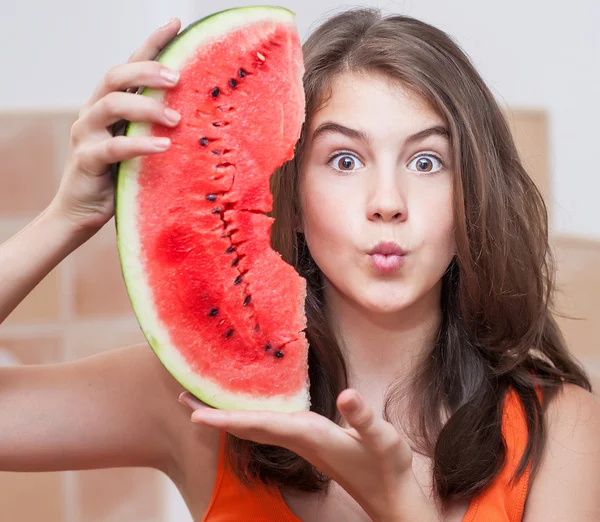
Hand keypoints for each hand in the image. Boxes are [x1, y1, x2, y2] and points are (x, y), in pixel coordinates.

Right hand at [50, 17, 182, 232]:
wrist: (83, 212)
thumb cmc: (119, 178)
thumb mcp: (142, 147)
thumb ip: (157, 129)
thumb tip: (200, 117)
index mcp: (111, 104)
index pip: (131, 65)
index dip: (151, 43)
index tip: (176, 23)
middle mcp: (95, 111)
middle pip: (117, 75)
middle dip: (147, 70)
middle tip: (177, 78)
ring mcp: (87, 133)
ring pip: (111, 104)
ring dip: (146, 107)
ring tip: (175, 118)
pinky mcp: (86, 159)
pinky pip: (114, 147)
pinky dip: (140, 144)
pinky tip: (163, 145)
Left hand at [180, 389, 418, 521]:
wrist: (388, 494)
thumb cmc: (385, 465)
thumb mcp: (382, 440)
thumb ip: (364, 419)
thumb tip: (348, 394)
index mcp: (308, 434)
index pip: (260, 425)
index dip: (228, 419)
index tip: (195, 414)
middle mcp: (297, 438)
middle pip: (246, 427)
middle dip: (214, 415)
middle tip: (182, 399)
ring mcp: (299, 441)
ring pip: (252, 428)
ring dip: (225, 415)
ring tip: (201, 402)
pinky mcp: (305, 441)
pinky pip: (265, 426)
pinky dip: (246, 417)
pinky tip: (242, 409)